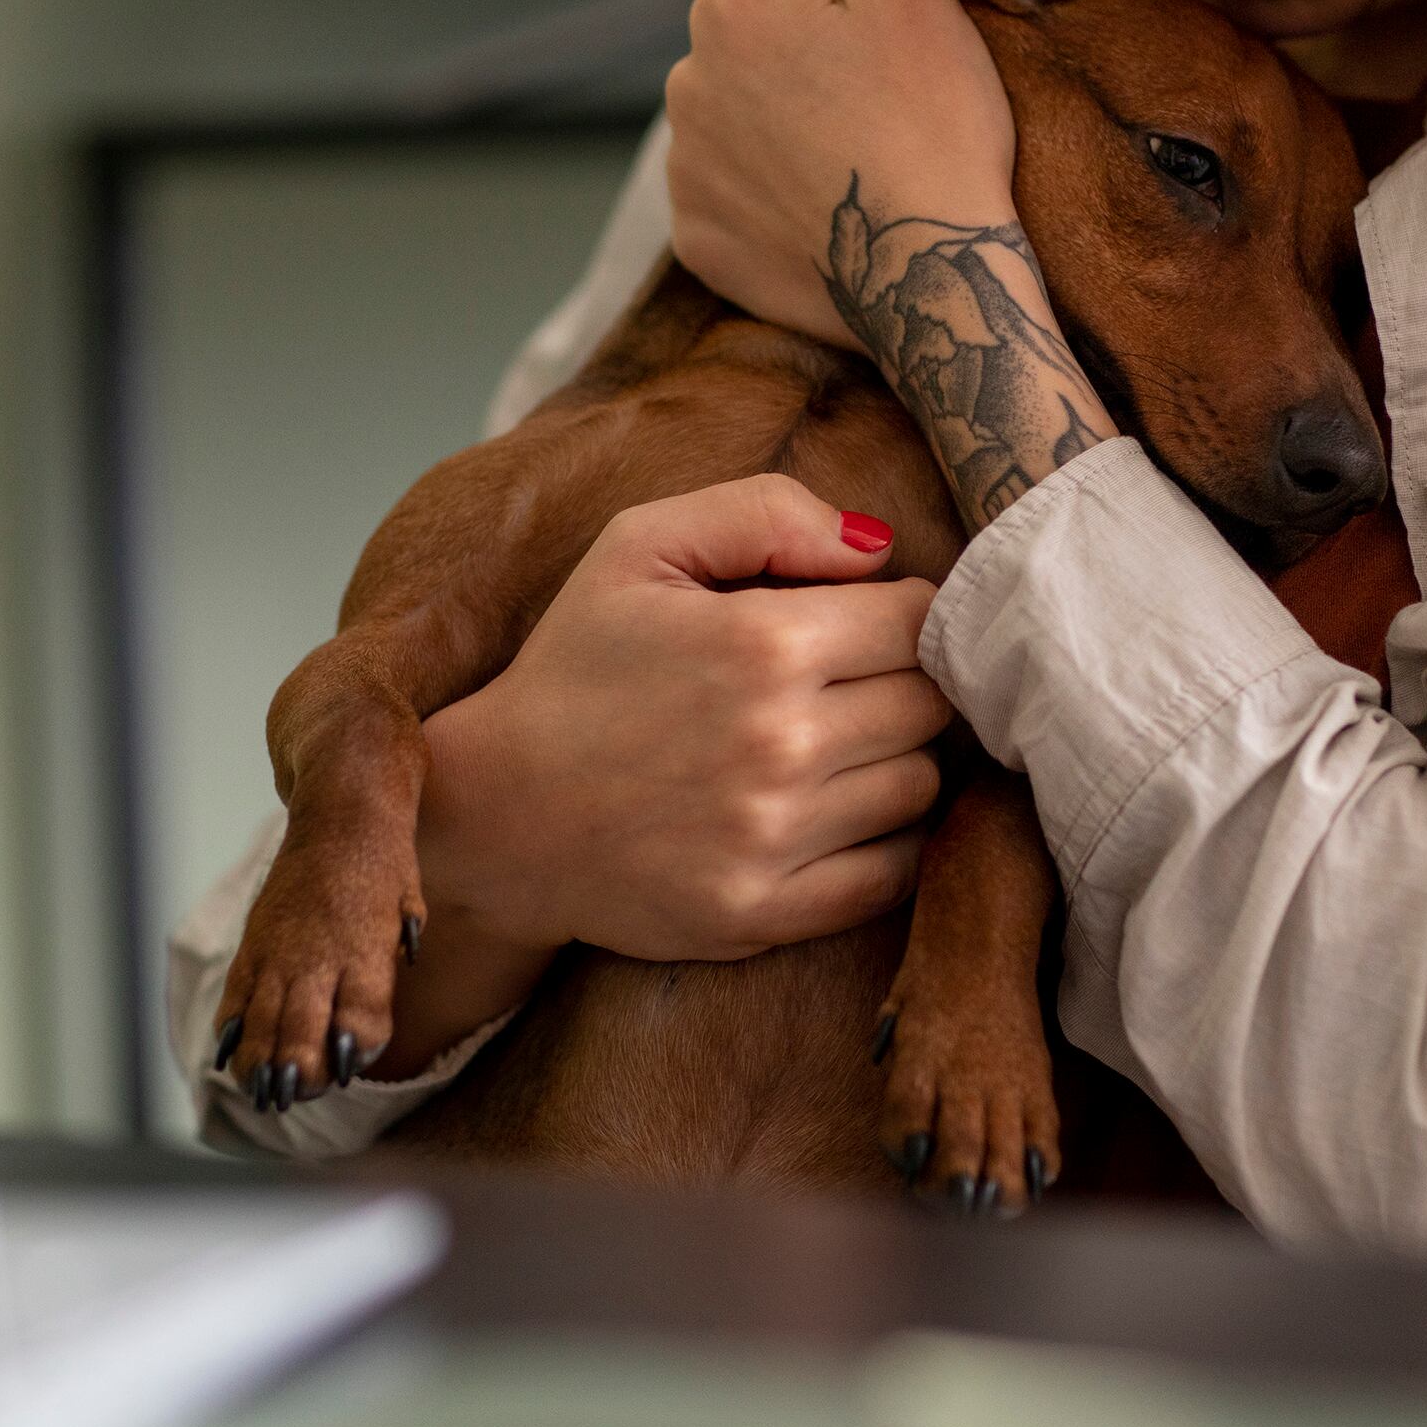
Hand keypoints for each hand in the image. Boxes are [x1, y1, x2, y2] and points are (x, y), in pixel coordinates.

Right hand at [415, 474, 954, 965]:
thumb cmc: (573, 668)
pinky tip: (832, 815)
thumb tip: (880, 549)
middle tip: (849, 685)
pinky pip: (891, 875)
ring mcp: (774, 837)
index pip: (919, 619)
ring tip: (833, 748)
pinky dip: (883, 844)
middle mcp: (782, 743)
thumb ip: (766, 513)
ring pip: (920, 786)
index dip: (901, 613)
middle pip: (932, 704)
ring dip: (893, 762)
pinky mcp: (764, 913)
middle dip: (903, 684)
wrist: (494, 811)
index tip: (863, 624)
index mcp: (764, 643)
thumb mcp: (639, 545)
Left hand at [664, 0, 1018, 347]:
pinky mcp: (701, 240)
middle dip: (829, 55)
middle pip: (777, 38)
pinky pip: (741, 191)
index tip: (913, 48)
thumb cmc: (934, 128)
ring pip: (755, 112)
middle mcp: (685, 82)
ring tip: (866, 158)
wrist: (929, 282)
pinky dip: (780, 192)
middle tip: (897, 107)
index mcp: (730, 5)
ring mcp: (688, 169)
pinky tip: (830, 207)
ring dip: (801, 120)